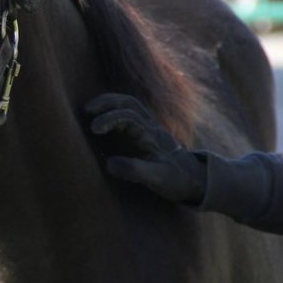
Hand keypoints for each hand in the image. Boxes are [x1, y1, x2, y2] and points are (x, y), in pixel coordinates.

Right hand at [83, 93, 206, 204]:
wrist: (196, 180)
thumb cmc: (177, 179)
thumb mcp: (158, 178)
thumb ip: (135, 170)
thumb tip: (108, 164)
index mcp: (152, 135)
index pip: (129, 117)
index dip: (109, 119)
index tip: (93, 129)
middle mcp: (150, 127)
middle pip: (129, 103)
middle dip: (107, 102)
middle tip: (86, 109)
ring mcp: (148, 129)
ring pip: (129, 106)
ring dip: (109, 104)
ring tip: (89, 110)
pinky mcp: (144, 135)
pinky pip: (128, 115)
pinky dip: (112, 113)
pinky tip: (100, 121)